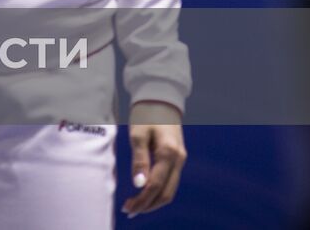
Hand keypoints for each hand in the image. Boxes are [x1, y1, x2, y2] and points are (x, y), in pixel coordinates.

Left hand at [123, 101, 186, 217]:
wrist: (161, 99)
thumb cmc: (146, 114)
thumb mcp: (138, 134)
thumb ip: (139, 160)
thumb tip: (139, 185)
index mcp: (169, 154)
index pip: (156, 186)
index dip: (142, 200)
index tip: (128, 208)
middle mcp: (179, 160)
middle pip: (167, 193)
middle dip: (148, 205)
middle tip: (129, 210)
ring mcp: (180, 160)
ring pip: (170, 189)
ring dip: (153, 200)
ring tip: (135, 206)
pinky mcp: (177, 158)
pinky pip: (170, 181)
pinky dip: (158, 191)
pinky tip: (145, 193)